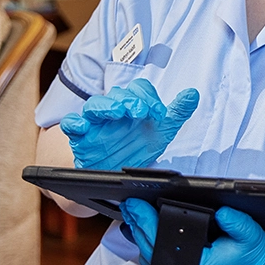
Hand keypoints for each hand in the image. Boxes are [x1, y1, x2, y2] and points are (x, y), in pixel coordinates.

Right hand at [59, 79, 198, 170]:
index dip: (149, 97)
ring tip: (118, 111)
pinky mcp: (80, 138)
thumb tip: (193, 93)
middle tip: (141, 111)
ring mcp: (95, 123)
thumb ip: (177, 113)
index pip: (139, 90)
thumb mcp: (160, 133)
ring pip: (95, 105)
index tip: (160, 113)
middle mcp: (114, 110)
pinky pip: (71, 125)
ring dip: (106, 105)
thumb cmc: (134, 148)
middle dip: (130, 100)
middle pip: (117, 94)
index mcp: (133, 106)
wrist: (112, 174)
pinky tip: (81, 126)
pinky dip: (74, 123)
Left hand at [122, 199, 264, 264]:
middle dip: (139, 227)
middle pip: (152, 254)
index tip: (138, 209)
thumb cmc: (253, 252)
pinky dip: (151, 247)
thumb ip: (238, 224)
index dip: (147, 227)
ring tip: (133, 215)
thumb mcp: (250, 234)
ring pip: (153, 261)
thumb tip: (223, 214)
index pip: (164, 248)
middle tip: (130, 206)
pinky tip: (144, 231)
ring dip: (142, 238)